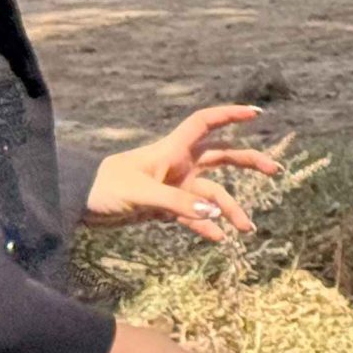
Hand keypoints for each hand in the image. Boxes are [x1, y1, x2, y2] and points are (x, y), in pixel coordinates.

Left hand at [84, 105, 281, 243]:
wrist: (77, 203)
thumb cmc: (104, 188)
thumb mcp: (140, 194)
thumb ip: (178, 203)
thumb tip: (217, 213)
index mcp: (171, 151)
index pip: (206, 124)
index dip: (230, 115)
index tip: (257, 114)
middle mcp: (178, 165)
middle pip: (221, 157)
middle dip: (248, 162)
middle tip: (275, 172)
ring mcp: (174, 187)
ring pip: (212, 193)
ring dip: (230, 208)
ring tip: (247, 229)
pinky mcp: (166, 208)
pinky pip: (194, 215)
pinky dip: (207, 225)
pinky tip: (220, 238)